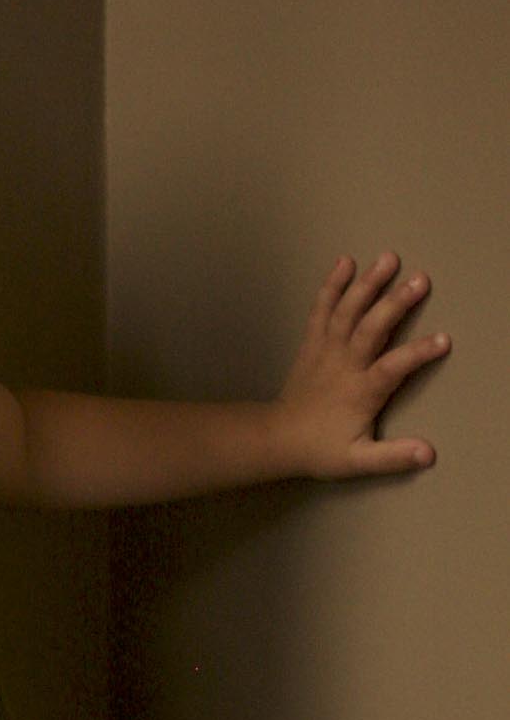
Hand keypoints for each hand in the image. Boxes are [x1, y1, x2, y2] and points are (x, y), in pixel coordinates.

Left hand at [271, 252, 447, 478]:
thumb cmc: (319, 449)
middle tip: (420, 280)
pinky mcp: (312, 343)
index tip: (443, 340)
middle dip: (395, 303)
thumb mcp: (356, 461)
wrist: (276, 439)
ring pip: (346, 311)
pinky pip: (321, 310)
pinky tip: (345, 262)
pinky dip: (331, 285)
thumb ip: (391, 457)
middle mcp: (343, 365)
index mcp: (359, 392)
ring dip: (367, 284)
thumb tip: (428, 454)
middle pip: (370, 329)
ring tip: (388, 258)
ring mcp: (325, 350)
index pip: (392, 369)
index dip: (416, 354)